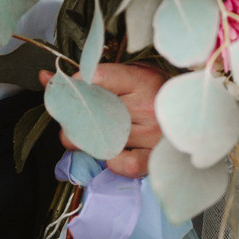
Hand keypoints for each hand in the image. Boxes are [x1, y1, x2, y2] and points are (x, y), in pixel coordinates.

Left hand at [40, 63, 165, 178]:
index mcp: (140, 80)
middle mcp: (147, 108)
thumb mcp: (128, 72)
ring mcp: (152, 135)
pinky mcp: (155, 157)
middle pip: (97, 112)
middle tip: (66, 118)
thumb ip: (92, 76)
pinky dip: (112, 162)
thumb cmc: (154, 89)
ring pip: (105, 140)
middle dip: (72, 117)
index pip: (100, 77)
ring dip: (84, 140)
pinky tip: (108, 154)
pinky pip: (127, 165)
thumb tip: (46, 77)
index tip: (65, 85)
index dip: (76, 83)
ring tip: (80, 136)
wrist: (191, 108)